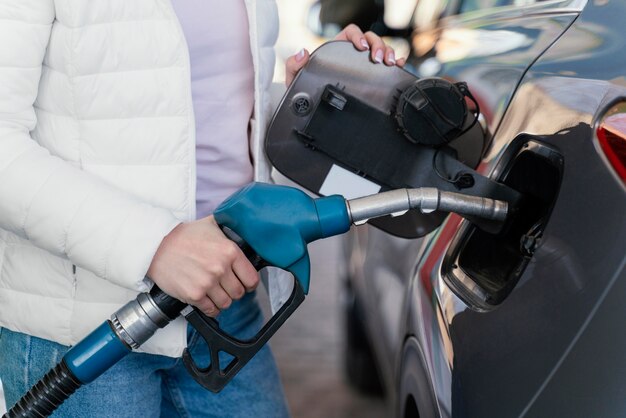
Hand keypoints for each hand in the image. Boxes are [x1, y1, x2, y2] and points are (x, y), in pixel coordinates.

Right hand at [147, 216, 258, 316]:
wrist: (157, 246)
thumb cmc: (183, 236)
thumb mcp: (211, 225)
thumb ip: (229, 229)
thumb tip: (243, 229)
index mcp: (230, 251)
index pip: (252, 278)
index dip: (249, 283)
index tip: (245, 284)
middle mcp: (221, 268)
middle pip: (239, 293)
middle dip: (234, 291)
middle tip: (226, 287)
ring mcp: (207, 283)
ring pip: (226, 303)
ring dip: (222, 300)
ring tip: (215, 293)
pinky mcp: (194, 295)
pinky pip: (211, 310)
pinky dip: (210, 308)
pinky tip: (206, 300)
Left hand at [285, 24, 405, 85]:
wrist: (311, 110)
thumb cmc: (304, 91)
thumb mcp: (295, 78)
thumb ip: (294, 65)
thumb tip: (302, 52)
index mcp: (336, 49)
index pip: (351, 33)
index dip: (358, 37)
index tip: (361, 49)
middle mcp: (351, 54)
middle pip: (370, 39)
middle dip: (379, 46)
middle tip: (381, 59)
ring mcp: (363, 65)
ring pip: (380, 50)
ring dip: (389, 53)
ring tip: (390, 65)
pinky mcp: (371, 77)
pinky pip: (385, 66)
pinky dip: (395, 64)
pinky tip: (398, 68)